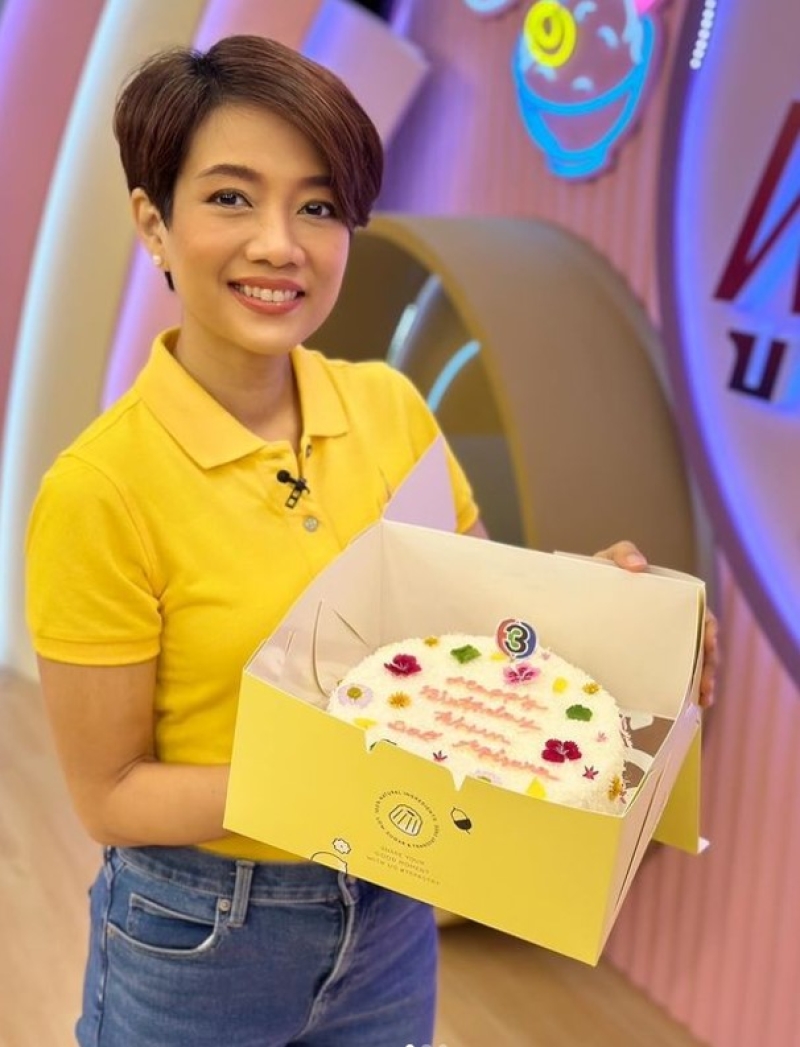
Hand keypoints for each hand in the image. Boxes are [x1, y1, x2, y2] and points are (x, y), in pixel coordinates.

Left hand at [593, 540, 718, 708]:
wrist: (566, 600)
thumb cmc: (595, 576)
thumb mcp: (607, 561)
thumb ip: (622, 553)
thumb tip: (639, 564)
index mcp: (669, 600)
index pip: (699, 615)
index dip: (709, 630)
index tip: (709, 644)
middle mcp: (669, 624)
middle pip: (699, 645)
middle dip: (709, 665)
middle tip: (706, 684)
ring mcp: (657, 644)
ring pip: (689, 664)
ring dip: (702, 683)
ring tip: (704, 699)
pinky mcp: (641, 662)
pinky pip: (667, 678)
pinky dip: (681, 692)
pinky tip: (691, 705)